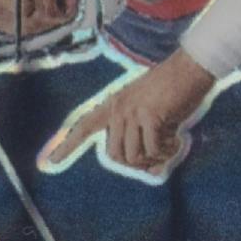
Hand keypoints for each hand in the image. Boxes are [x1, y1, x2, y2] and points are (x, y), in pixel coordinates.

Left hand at [37, 48, 213, 179]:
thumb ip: (146, 138)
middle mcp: (119, 108)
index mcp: (115, 104)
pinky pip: (153, 150)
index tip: (50, 161)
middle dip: (136, 164)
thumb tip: (153, 172)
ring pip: (133, 156)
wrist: (190, 68)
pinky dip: (166, 152)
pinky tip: (177, 141)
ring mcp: (133, 111)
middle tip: (156, 160)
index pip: (86, 125)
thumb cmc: (173, 88)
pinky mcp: (150, 116)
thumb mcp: (151, 111)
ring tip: (169, 149)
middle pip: (115, 155)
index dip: (68, 145)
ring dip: (153, 159)